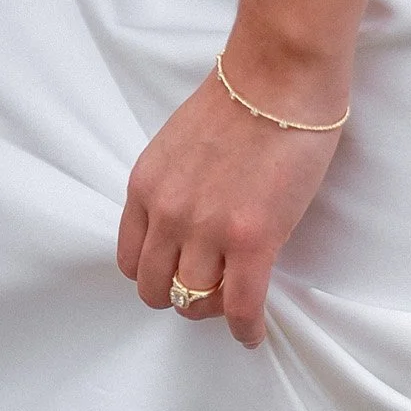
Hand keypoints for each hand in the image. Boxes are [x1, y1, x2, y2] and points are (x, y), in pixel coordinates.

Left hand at [118, 62, 347, 348]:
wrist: (279, 75)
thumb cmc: (242, 96)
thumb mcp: (180, 144)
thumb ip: (175, 186)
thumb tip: (193, 219)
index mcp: (145, 188)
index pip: (130, 259)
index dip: (156, 275)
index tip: (177, 276)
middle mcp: (167, 214)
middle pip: (155, 288)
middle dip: (180, 297)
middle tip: (210, 292)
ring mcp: (206, 231)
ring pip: (194, 303)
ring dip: (214, 312)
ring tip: (235, 306)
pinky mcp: (251, 241)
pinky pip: (240, 307)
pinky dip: (245, 330)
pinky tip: (252, 334)